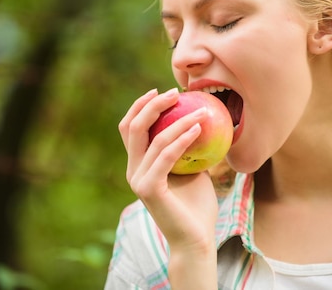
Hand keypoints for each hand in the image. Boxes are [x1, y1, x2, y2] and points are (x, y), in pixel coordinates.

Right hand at [118, 88, 218, 250]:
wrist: (197, 240)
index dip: (141, 106)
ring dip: (178, 119)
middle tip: (175, 92)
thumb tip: (200, 118)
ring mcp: (139, 180)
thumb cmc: (197, 206)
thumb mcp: (193, 169)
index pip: (130, 128)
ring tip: (201, 109)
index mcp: (139, 165)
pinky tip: (199, 127)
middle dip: (152, 105)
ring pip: (154, 139)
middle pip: (132, 127)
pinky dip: (182, 138)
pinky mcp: (150, 189)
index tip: (163, 91)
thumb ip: (188, 148)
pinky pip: (166, 156)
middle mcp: (133, 171)